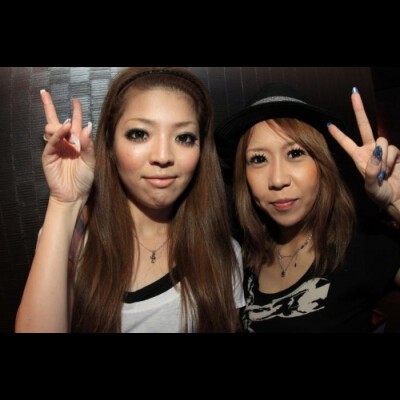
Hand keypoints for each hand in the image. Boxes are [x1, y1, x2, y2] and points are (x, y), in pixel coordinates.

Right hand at [41, 90, 94, 203]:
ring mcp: (56, 149)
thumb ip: (89, 145)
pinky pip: (51, 143)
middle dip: (50, 108)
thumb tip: (86, 126)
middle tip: (45, 94)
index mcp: (77, 143)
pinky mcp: (49, 156)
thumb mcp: (91, 161)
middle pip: (57, 122)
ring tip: (66, 124)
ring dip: (57, 124)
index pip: (74, 123)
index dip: (75, 112)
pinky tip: (63, 129)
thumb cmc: (84, 179)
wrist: (75, 194)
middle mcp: (66, 143)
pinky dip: (57, 135)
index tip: (75, 101)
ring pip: (52, 130)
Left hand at [328, 88, 399, 211]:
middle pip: (364, 126)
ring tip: (382, 172)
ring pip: (381, 141)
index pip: (346, 143)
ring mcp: (382, 151)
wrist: (396, 197)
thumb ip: (370, 170)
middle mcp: (369, 151)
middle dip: (359, 109)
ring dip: (382, 157)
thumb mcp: (370, 186)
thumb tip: (375, 151)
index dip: (338, 134)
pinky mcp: (395, 153)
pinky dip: (391, 159)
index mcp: (358, 158)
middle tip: (354, 94)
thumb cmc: (380, 194)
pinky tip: (390, 170)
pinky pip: (393, 149)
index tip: (329, 124)